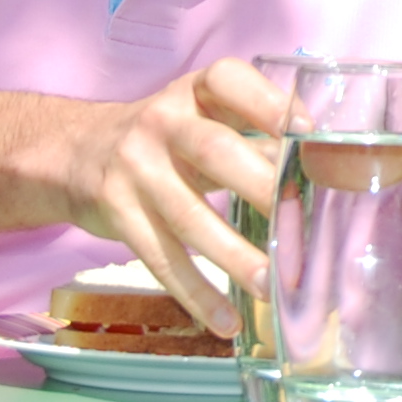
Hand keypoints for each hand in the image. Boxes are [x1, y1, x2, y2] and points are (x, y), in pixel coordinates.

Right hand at [60, 56, 288, 337]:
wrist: (75, 153)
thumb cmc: (166, 137)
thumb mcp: (201, 118)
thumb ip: (255, 136)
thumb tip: (327, 172)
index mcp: (193, 91)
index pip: (227, 80)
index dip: (266, 102)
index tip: (305, 131)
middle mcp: (162, 122)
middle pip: (213, 152)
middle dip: (260, 186)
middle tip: (301, 222)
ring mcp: (136, 168)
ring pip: (188, 216)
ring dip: (234, 256)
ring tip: (272, 285)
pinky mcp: (117, 212)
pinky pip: (161, 258)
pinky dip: (196, 293)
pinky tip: (227, 322)